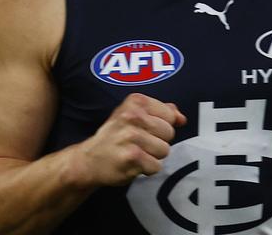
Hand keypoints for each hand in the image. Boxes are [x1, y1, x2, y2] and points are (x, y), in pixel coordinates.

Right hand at [69, 93, 185, 186]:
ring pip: (165, 150)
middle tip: (138, 143)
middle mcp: (133, 115)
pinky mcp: (132, 157)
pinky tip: (133, 164)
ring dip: (153, 156)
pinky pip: (156, 166)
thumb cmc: (115, 136)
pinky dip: (147, 169)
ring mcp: (132, 136)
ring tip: (135, 153)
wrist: (90, 159)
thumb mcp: (133, 114)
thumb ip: (160, 112)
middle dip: (158, 141)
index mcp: (135, 101)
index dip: (161, 126)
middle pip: (169, 133)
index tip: (144, 129)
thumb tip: (181, 117)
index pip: (170, 115)